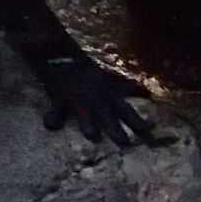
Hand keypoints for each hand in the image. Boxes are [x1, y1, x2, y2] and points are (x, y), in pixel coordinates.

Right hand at [35, 54, 156, 146]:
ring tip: (91, 135)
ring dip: (88, 125)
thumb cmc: (90, 74)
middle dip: (117, 130)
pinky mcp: (60, 100)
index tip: (148, 135)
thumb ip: (129, 89)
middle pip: (109, 118)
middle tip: (125, 143)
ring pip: (85, 115)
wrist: (64, 59)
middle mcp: (97, 101)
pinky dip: (53, 118)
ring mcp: (79, 101)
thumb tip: (149, 94)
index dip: (138, 124)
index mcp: (110, 97)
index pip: (128, 112)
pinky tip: (51, 126)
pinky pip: (56, 111)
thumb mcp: (113, 81)